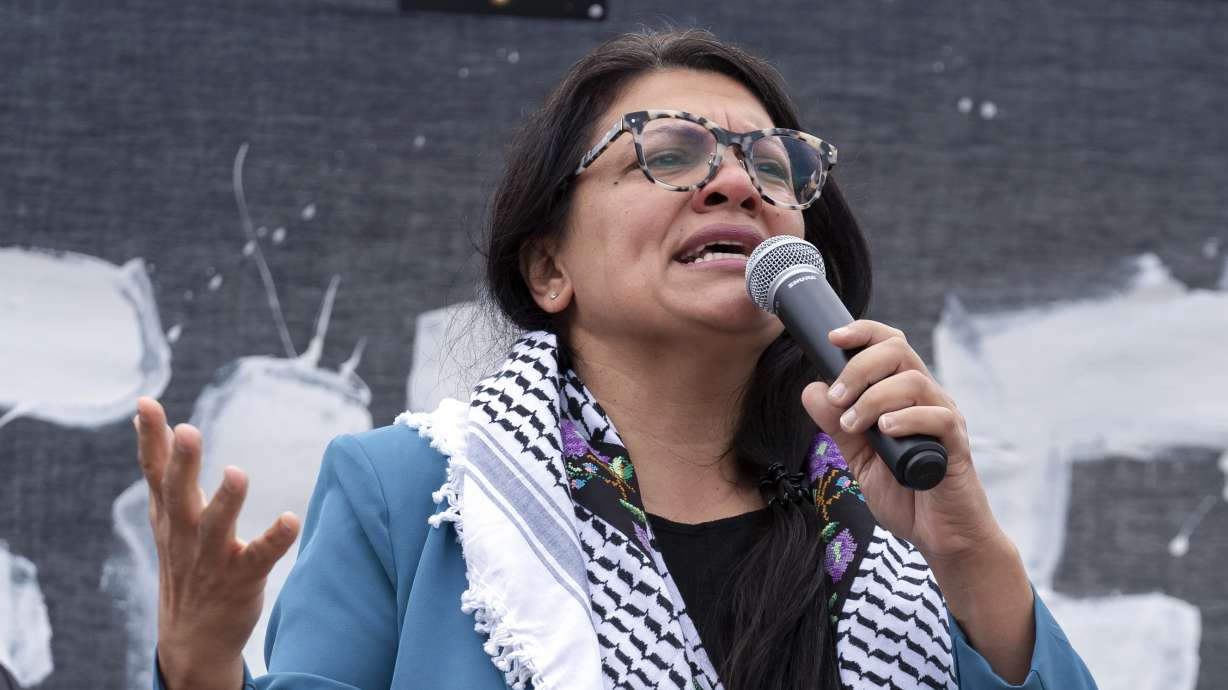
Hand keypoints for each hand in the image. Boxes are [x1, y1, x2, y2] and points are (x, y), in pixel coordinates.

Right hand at [134, 397, 300, 689]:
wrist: (193, 637)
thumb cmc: (185, 561)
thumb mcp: (167, 516)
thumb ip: (163, 469)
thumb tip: (152, 418)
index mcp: (169, 515)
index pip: (154, 472)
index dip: (150, 438)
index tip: (147, 403)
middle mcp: (185, 534)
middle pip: (179, 494)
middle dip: (181, 463)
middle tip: (187, 430)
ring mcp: (212, 558)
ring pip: (216, 526)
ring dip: (226, 500)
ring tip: (236, 472)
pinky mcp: (242, 578)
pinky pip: (260, 557)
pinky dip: (275, 538)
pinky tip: (290, 519)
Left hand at [799, 320, 1003, 563]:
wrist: (941, 537)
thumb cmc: (905, 494)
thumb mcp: (859, 459)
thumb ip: (836, 426)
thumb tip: (811, 389)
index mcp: (905, 396)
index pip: (889, 345)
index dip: (863, 332)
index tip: (832, 338)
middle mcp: (927, 399)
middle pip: (899, 351)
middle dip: (859, 366)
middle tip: (837, 396)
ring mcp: (944, 420)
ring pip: (914, 381)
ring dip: (874, 398)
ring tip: (853, 426)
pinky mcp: (956, 446)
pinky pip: (938, 417)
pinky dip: (907, 419)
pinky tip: (884, 432)